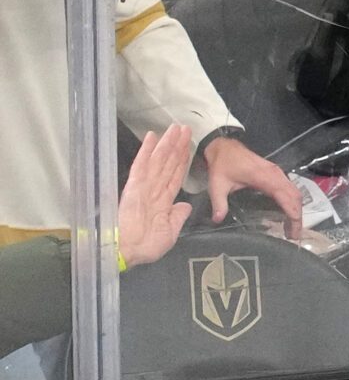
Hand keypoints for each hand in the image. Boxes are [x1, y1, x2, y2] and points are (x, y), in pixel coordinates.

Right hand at [116, 124, 195, 267]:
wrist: (129, 250)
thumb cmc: (146, 245)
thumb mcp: (170, 232)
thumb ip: (177, 217)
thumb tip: (185, 206)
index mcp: (162, 200)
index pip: (175, 175)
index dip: (182, 160)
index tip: (189, 146)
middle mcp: (153, 189)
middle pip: (168, 163)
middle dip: (178, 146)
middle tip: (185, 128)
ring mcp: (144, 186)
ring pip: (159, 160)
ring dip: (168, 143)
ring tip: (176, 128)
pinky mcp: (134, 186)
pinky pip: (142, 165)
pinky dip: (147, 151)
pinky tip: (152, 137)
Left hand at [196, 133, 303, 239]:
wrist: (223, 146)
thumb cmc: (222, 164)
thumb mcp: (217, 184)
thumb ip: (219, 202)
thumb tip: (217, 220)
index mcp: (264, 177)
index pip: (286, 197)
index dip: (292, 214)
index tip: (294, 230)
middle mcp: (276, 174)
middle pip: (295, 197)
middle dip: (297, 217)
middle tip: (294, 235)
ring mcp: (278, 173)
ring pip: (295, 193)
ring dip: (297, 210)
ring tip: (292, 228)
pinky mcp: (277, 173)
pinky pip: (291, 189)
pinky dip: (293, 203)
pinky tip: (288, 213)